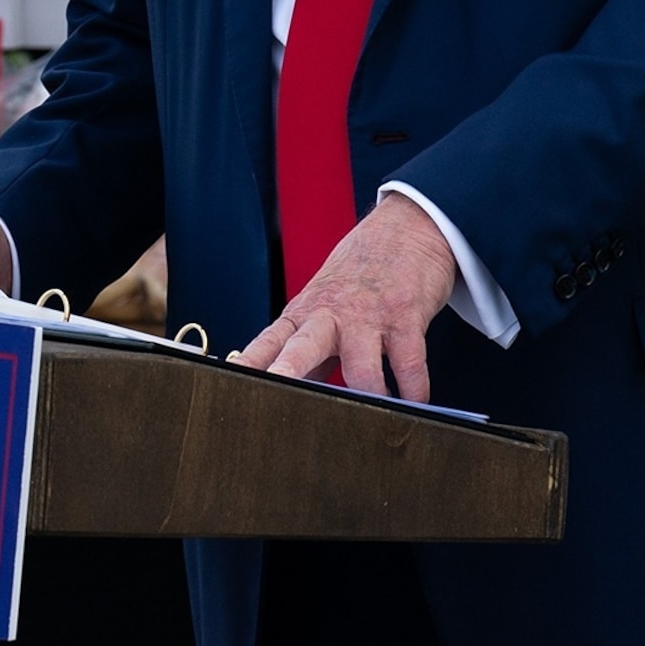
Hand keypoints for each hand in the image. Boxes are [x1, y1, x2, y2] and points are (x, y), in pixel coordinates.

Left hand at [234, 192, 458, 400]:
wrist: (405, 230)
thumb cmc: (360, 274)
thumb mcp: (326, 306)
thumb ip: (312, 352)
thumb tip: (293, 394)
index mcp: (304, 314)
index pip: (268, 341)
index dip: (249, 361)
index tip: (230, 379)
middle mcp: (330, 315)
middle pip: (302, 347)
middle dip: (288, 370)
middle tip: (277, 388)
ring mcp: (368, 316)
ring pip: (362, 367)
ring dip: (369, 395)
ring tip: (373, 415)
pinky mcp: (405, 317)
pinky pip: (409, 365)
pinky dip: (414, 391)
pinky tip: (414, 402)